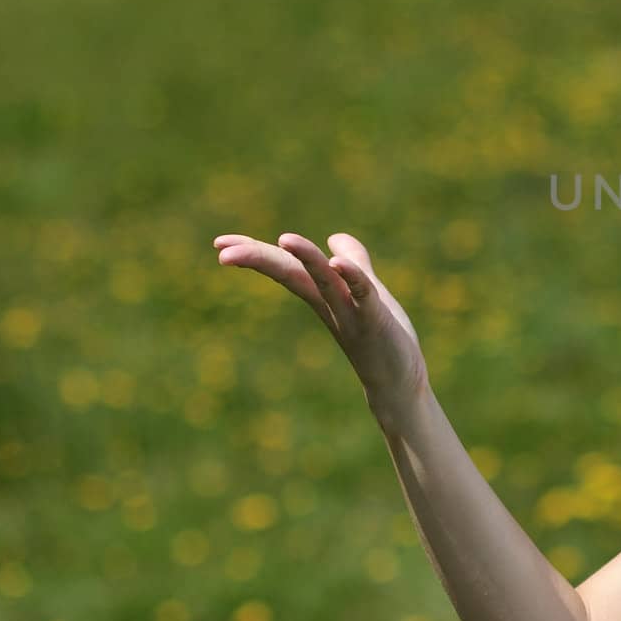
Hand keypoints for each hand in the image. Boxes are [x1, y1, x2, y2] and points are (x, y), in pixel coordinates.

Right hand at [213, 231, 431, 431]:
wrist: (400, 383)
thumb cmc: (382, 339)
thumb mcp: (366, 291)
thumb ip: (354, 263)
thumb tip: (335, 237)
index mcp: (323, 294)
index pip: (284, 267)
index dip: (255, 253)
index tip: (219, 243)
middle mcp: (329, 303)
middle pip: (291, 273)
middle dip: (260, 258)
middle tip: (223, 251)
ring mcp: (350, 313)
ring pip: (324, 280)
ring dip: (306, 258)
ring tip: (284, 238)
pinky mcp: (375, 321)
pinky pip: (362, 294)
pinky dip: (352, 276)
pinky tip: (337, 263)